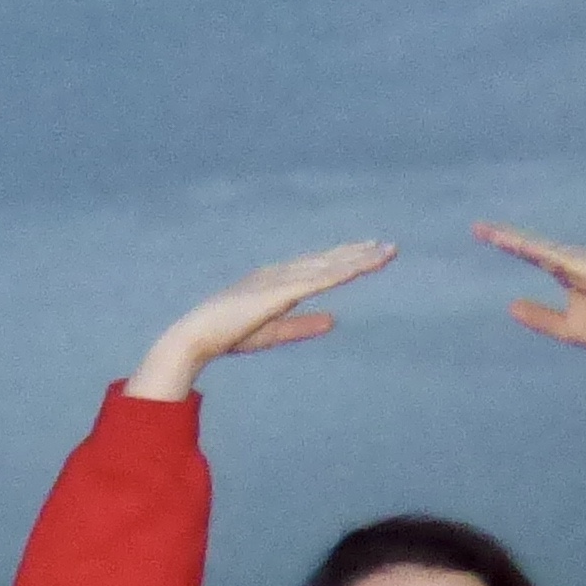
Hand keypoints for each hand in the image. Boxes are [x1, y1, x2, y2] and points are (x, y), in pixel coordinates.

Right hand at [128, 241, 390, 400]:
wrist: (196, 336)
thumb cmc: (226, 336)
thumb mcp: (272, 332)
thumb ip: (303, 325)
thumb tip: (335, 319)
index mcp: (275, 280)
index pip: (317, 266)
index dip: (344, 258)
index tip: (368, 252)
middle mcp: (281, 273)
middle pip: (328, 260)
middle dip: (359, 254)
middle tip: (388, 248)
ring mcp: (281, 280)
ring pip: (329, 267)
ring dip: (359, 260)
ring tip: (387, 254)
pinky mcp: (281, 291)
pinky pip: (320, 279)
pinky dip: (343, 272)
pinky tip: (362, 268)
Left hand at [482, 224, 585, 360]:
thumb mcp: (565, 328)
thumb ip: (540, 317)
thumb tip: (510, 306)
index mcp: (569, 272)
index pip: (535, 255)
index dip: (511, 245)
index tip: (483, 234)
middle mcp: (578, 264)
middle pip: (537, 247)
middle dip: (509, 237)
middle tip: (477, 228)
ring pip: (548, 250)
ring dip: (523, 243)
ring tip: (495, 236)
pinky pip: (567, 263)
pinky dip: (547, 255)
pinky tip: (528, 250)